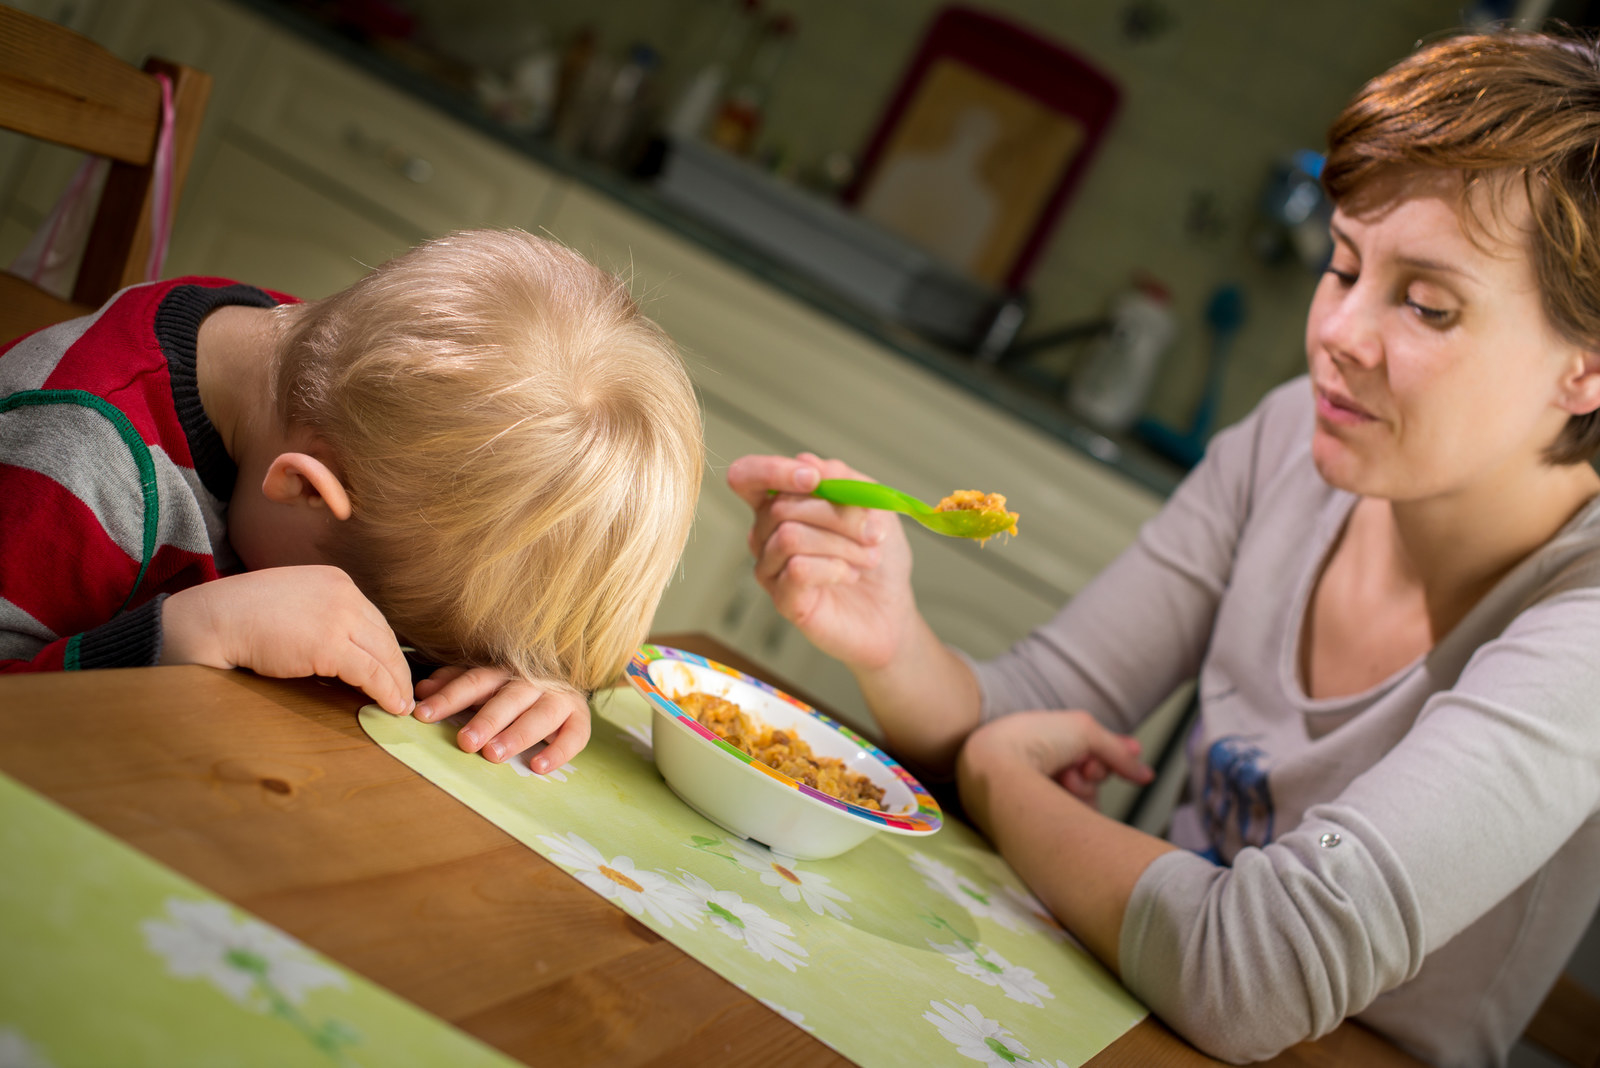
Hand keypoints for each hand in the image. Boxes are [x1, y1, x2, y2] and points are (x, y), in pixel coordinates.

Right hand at [160, 565, 412, 714]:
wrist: (214, 619)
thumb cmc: (242, 615)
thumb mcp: (293, 602)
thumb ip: (320, 615)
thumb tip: (343, 647)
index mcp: (336, 580)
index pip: (373, 618)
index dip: (385, 648)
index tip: (392, 668)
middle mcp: (344, 594)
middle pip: (385, 636)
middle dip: (398, 667)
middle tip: (406, 691)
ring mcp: (339, 618)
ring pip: (384, 655)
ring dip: (397, 684)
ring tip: (402, 704)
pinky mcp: (330, 646)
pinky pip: (370, 673)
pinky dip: (386, 692)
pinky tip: (393, 706)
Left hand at [413, 665, 590, 771]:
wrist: (562, 684)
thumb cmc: (512, 689)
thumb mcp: (484, 683)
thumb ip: (454, 685)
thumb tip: (422, 690)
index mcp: (504, 671)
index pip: (474, 680)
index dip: (449, 697)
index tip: (423, 715)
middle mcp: (533, 681)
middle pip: (509, 698)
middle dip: (486, 719)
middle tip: (466, 741)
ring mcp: (559, 698)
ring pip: (541, 714)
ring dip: (518, 734)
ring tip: (494, 754)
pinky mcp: (579, 718)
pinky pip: (575, 735)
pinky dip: (559, 751)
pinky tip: (539, 767)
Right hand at [726, 452, 916, 670]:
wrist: (891, 612)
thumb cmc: (877, 559)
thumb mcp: (871, 506)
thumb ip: (841, 479)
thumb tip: (806, 461)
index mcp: (779, 505)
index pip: (747, 476)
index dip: (772, 471)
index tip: (815, 478)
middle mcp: (765, 535)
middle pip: (781, 507)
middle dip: (836, 514)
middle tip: (874, 531)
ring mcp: (770, 569)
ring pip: (789, 537)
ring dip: (841, 543)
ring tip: (870, 556)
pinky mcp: (783, 600)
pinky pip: (796, 570)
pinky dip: (833, 567)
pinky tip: (850, 574)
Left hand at [960, 710, 1152, 809]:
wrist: (994, 768)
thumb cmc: (1033, 740)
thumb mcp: (1085, 731)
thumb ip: (1118, 750)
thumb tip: (1146, 774)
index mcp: (1041, 737)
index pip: (1087, 746)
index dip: (1114, 753)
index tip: (1136, 760)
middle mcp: (1038, 764)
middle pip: (1090, 775)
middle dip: (1095, 771)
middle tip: (1083, 769)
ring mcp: (1036, 792)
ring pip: (1083, 798)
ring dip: (1083, 789)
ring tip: (1065, 782)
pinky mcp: (1035, 820)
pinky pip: (1072, 818)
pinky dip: (1075, 809)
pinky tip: (1065, 801)